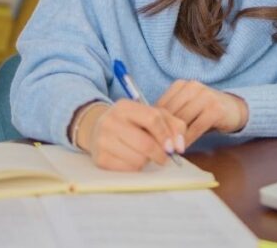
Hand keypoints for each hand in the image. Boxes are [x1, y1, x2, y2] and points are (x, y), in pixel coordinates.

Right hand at [71, 100, 186, 171]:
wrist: (98, 131)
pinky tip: (132, 160)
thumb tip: (179, 147)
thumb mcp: (152, 115)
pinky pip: (127, 170)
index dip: (166, 135)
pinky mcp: (100, 159)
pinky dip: (135, 168)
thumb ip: (173, 126)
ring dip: (147, 161)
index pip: (153, 119)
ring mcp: (102, 140)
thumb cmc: (132, 124)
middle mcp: (110, 121)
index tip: (173, 147)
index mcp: (125, 106)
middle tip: (164, 158)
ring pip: (138, 159)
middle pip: (146, 144)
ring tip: (143, 155)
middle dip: (160, 154)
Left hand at [155, 80, 248, 145]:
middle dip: (163, 132)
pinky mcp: (215, 109)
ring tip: (167, 150)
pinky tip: (182, 149)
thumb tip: (147, 130)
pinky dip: (187, 140)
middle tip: (155, 148)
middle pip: (171, 113)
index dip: (153, 124)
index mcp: (181, 85)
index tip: (147, 138)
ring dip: (174, 138)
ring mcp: (205, 96)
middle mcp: (192, 87)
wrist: (234, 109)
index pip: (161, 105)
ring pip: (182, 121)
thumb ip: (171, 114)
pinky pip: (195, 128)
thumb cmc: (204, 111)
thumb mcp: (186, 107)